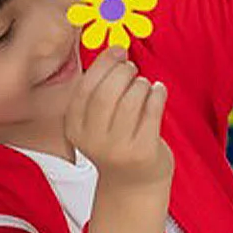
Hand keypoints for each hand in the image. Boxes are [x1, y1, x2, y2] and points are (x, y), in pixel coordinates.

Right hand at [64, 47, 172, 192]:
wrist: (133, 183)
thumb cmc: (117, 139)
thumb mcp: (96, 120)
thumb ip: (100, 89)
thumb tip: (116, 50)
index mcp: (74, 127)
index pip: (85, 87)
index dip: (104, 63)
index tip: (119, 51)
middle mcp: (91, 139)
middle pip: (107, 92)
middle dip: (124, 72)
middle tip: (133, 69)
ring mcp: (117, 148)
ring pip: (132, 99)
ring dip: (142, 84)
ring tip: (144, 86)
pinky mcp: (142, 151)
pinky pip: (152, 110)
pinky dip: (158, 93)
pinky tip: (158, 91)